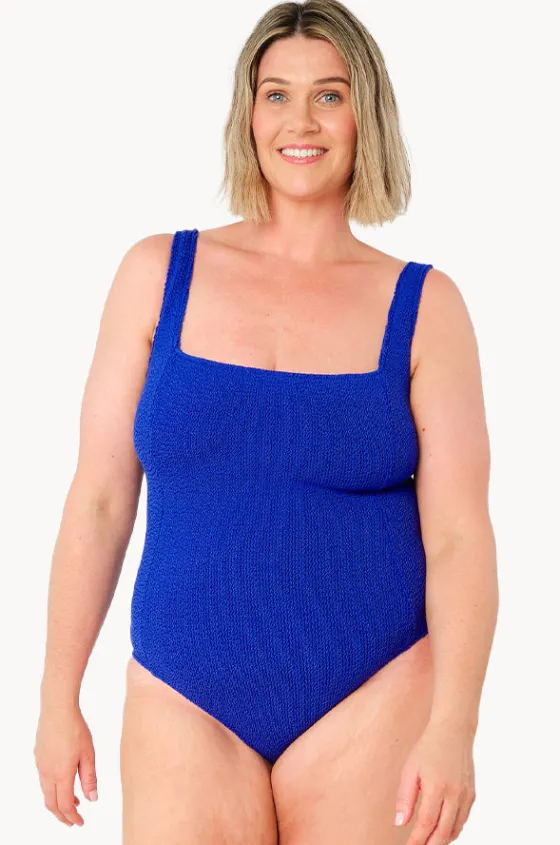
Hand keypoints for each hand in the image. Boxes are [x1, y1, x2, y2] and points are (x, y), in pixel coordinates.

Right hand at [33, 703, 97, 826]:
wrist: (57, 709)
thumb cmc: (76, 729)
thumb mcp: (88, 754)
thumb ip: (89, 778)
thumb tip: (91, 799)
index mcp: (61, 774)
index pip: (64, 805)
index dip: (72, 817)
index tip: (80, 823)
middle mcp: (47, 773)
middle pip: (51, 803)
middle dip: (62, 815)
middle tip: (73, 820)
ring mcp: (40, 765)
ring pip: (46, 792)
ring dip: (58, 801)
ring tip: (73, 802)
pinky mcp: (38, 757)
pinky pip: (44, 779)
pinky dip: (53, 788)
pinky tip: (64, 781)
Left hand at [394, 719, 475, 843]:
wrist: (453, 731)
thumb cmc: (429, 748)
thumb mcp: (410, 770)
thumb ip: (404, 798)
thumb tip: (400, 823)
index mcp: (437, 786)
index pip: (427, 823)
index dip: (418, 840)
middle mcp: (455, 794)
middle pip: (443, 832)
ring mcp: (466, 795)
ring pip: (455, 829)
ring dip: (441, 840)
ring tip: (427, 842)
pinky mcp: (472, 795)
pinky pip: (463, 820)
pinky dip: (452, 830)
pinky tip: (441, 830)